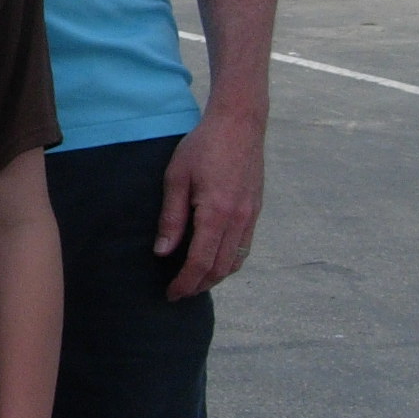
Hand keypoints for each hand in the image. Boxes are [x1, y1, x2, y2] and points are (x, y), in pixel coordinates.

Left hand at [152, 107, 265, 299]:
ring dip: (214, 277)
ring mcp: (251, 217)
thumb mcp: (176, 178)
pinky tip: (213, 260)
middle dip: (198, 286)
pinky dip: (228, 262)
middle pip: (219, 269)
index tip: (170, 294)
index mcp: (216, 214)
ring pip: (235, 261)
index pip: (200, 263)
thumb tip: (162, 252)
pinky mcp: (256, 211)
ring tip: (194, 281)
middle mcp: (238, 221)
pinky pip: (244, 247)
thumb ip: (171, 217)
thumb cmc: (203, 146)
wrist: (239, 124)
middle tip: (179, 293)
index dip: (184, 283)